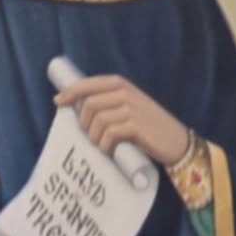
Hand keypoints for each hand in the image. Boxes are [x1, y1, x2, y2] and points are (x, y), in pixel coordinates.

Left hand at [54, 73, 190, 166]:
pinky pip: (109, 134)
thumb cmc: (148, 129)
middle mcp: (126, 93)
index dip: (71, 92)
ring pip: (98, 120)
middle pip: (90, 104)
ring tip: (103, 147)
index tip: (58, 102)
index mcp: (122, 85)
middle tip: (91, 138)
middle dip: (84, 124)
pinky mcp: (137, 126)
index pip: (90, 84)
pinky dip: (105, 146)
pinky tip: (111, 151)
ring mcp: (132, 108)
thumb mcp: (129, 108)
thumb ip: (109, 104)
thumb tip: (79, 109)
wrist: (177, 142)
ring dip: (95, 138)